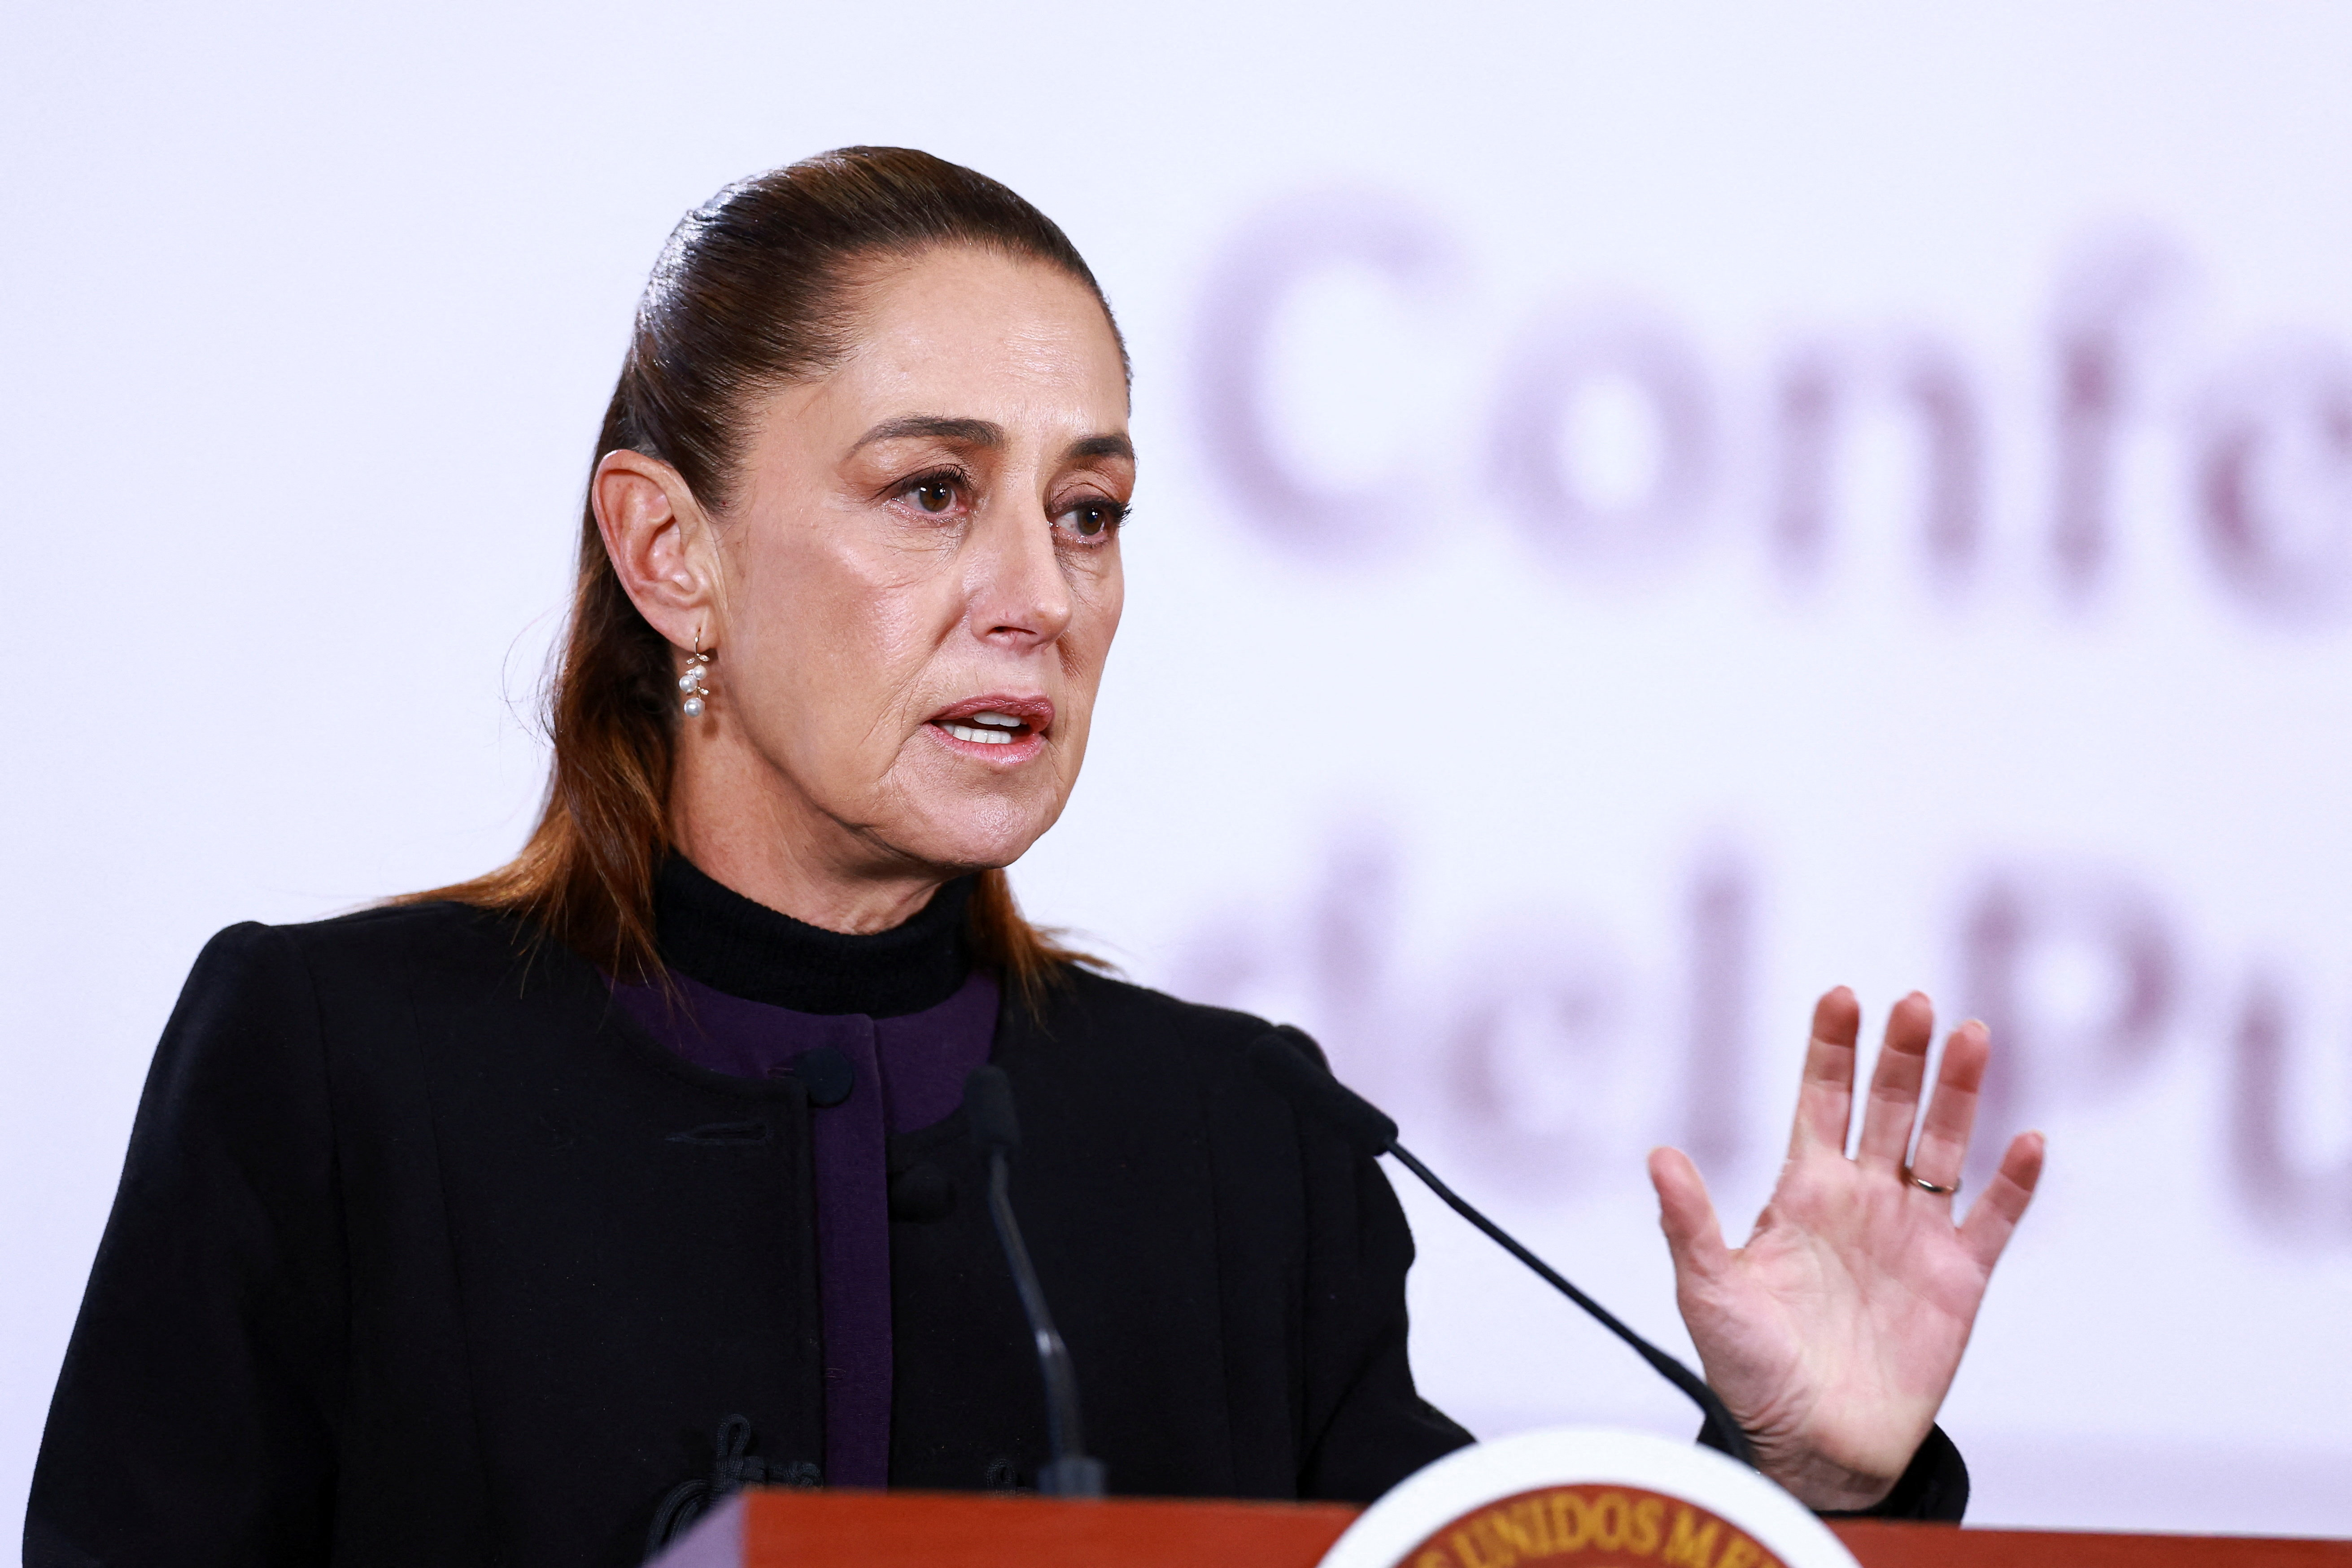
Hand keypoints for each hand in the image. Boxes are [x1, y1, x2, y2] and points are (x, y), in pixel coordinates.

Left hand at [1646, 988, 2044, 1510]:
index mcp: (1803, 1192)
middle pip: (1889, 1108)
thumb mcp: (1708, 1293)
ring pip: (1945, 1146)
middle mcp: (1863, 1200)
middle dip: (1901, 1055)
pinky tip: (2027, 1141)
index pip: (1819, 1100)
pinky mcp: (1957, 1281)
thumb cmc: (1749, 1370)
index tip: (1841, 996)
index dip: (1830, 1050)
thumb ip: (1688, 1222)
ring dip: (1960, 1094)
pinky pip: (1992, 1221)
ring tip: (1973, 1036)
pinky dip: (2013, 1183)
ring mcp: (1913, 1236)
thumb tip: (1657, 1155)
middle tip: (1913, 1002)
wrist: (1809, 1446)